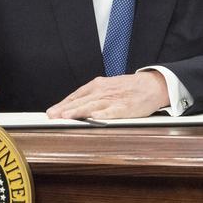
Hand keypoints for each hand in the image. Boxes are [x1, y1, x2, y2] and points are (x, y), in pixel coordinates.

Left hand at [46, 71, 166, 119]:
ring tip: (67, 117)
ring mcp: (114, 99)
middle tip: (52, 116)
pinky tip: (94, 118)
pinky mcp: (125, 108)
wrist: (151, 85)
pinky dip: (103, 114)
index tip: (51, 112)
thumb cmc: (127, 88)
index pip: (76, 95)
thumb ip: (90, 97)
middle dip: (66, 109)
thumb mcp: (107, 87)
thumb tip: (70, 106)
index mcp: (97, 86)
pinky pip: (113, 111)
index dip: (63, 104)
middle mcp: (103, 91)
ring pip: (93, 106)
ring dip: (79, 111)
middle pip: (81, 101)